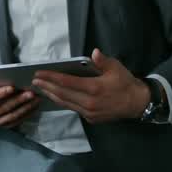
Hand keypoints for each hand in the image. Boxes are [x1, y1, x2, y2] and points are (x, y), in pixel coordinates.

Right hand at [0, 84, 39, 128]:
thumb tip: (8, 78)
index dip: (0, 93)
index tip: (12, 87)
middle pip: (2, 109)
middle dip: (18, 100)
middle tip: (30, 93)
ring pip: (11, 116)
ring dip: (25, 108)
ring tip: (35, 99)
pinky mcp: (1, 126)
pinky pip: (15, 122)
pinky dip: (25, 115)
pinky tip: (33, 107)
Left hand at [32, 49, 151, 123]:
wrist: (137, 103)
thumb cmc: (125, 82)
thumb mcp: (116, 68)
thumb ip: (103, 61)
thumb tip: (94, 52)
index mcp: (94, 88)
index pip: (67, 82)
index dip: (51, 78)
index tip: (39, 74)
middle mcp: (89, 102)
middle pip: (62, 94)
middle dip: (46, 87)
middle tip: (34, 81)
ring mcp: (89, 112)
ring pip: (65, 103)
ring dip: (52, 95)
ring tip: (41, 88)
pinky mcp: (91, 118)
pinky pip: (73, 109)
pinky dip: (62, 102)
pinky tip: (56, 96)